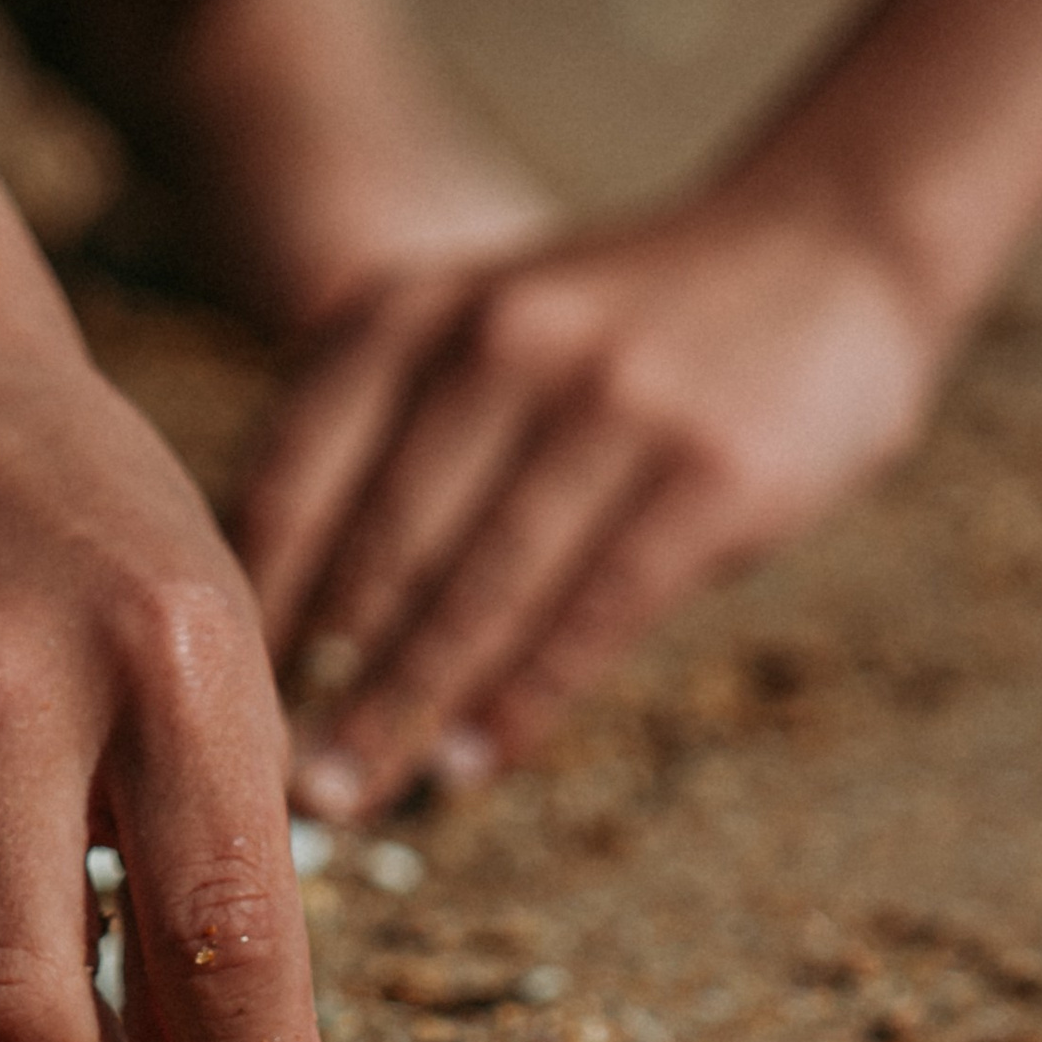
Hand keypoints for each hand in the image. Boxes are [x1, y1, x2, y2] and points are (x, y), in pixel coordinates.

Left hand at [239, 177, 955, 816]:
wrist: (830, 248)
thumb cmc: (626, 326)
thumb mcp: (482, 325)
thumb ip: (391, 433)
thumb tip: (286, 621)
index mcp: (414, 310)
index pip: (296, 473)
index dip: (253, 602)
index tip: (211, 699)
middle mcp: (497, 344)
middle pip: (379, 548)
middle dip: (319, 682)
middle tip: (272, 786)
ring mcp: (607, 404)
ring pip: (479, 592)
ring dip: (408, 708)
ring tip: (356, 793)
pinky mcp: (705, 472)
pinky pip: (591, 611)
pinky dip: (525, 698)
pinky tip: (476, 761)